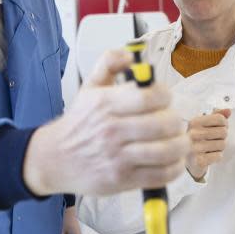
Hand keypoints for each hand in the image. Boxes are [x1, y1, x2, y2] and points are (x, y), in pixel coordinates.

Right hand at [24, 49, 190, 195]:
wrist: (53, 159)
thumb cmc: (78, 123)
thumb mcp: (88, 87)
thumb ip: (109, 63)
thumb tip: (131, 54)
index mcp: (106, 104)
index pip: (150, 95)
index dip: (166, 95)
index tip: (165, 99)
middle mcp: (112, 130)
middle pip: (164, 124)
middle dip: (176, 122)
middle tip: (174, 123)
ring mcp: (117, 157)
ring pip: (166, 151)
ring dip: (180, 146)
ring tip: (179, 142)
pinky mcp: (122, 179)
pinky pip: (160, 174)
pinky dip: (174, 168)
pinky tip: (172, 161)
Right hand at [186, 109, 230, 179]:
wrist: (184, 159)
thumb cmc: (196, 139)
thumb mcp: (203, 124)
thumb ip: (216, 115)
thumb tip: (228, 111)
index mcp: (194, 122)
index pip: (220, 118)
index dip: (224, 123)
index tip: (220, 127)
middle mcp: (193, 134)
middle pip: (224, 132)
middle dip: (222, 136)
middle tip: (214, 139)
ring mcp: (195, 148)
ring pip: (223, 144)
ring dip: (219, 147)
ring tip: (210, 147)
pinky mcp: (199, 161)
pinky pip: (219, 156)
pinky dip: (216, 156)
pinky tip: (208, 155)